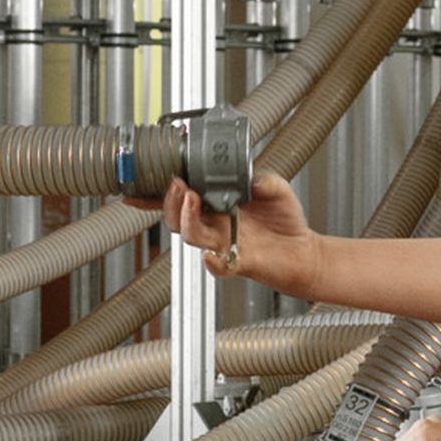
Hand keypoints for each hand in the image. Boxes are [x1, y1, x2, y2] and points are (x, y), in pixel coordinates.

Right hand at [140, 169, 322, 294]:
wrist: (303, 251)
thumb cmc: (285, 221)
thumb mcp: (275, 187)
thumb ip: (260, 177)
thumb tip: (246, 174)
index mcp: (214, 205)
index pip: (179, 199)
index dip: (155, 197)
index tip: (137, 189)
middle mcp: (213, 226)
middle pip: (175, 218)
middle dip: (170, 201)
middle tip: (179, 185)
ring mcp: (223, 244)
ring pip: (191, 236)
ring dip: (187, 219)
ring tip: (192, 199)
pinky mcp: (239, 261)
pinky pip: (220, 266)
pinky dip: (213, 262)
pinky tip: (212, 255)